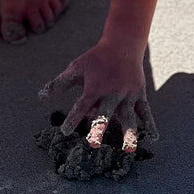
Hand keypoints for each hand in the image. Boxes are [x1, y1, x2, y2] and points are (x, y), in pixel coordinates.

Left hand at [38, 39, 157, 152]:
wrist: (122, 44)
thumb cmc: (95, 59)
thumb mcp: (76, 68)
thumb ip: (59, 84)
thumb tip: (40, 98)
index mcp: (94, 87)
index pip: (81, 105)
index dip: (73, 118)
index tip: (65, 131)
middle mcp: (111, 92)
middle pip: (104, 113)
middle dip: (99, 128)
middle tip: (94, 144)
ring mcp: (127, 94)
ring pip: (128, 116)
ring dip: (128, 133)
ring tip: (128, 150)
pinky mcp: (140, 95)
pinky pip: (146, 111)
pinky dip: (150, 124)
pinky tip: (153, 139)